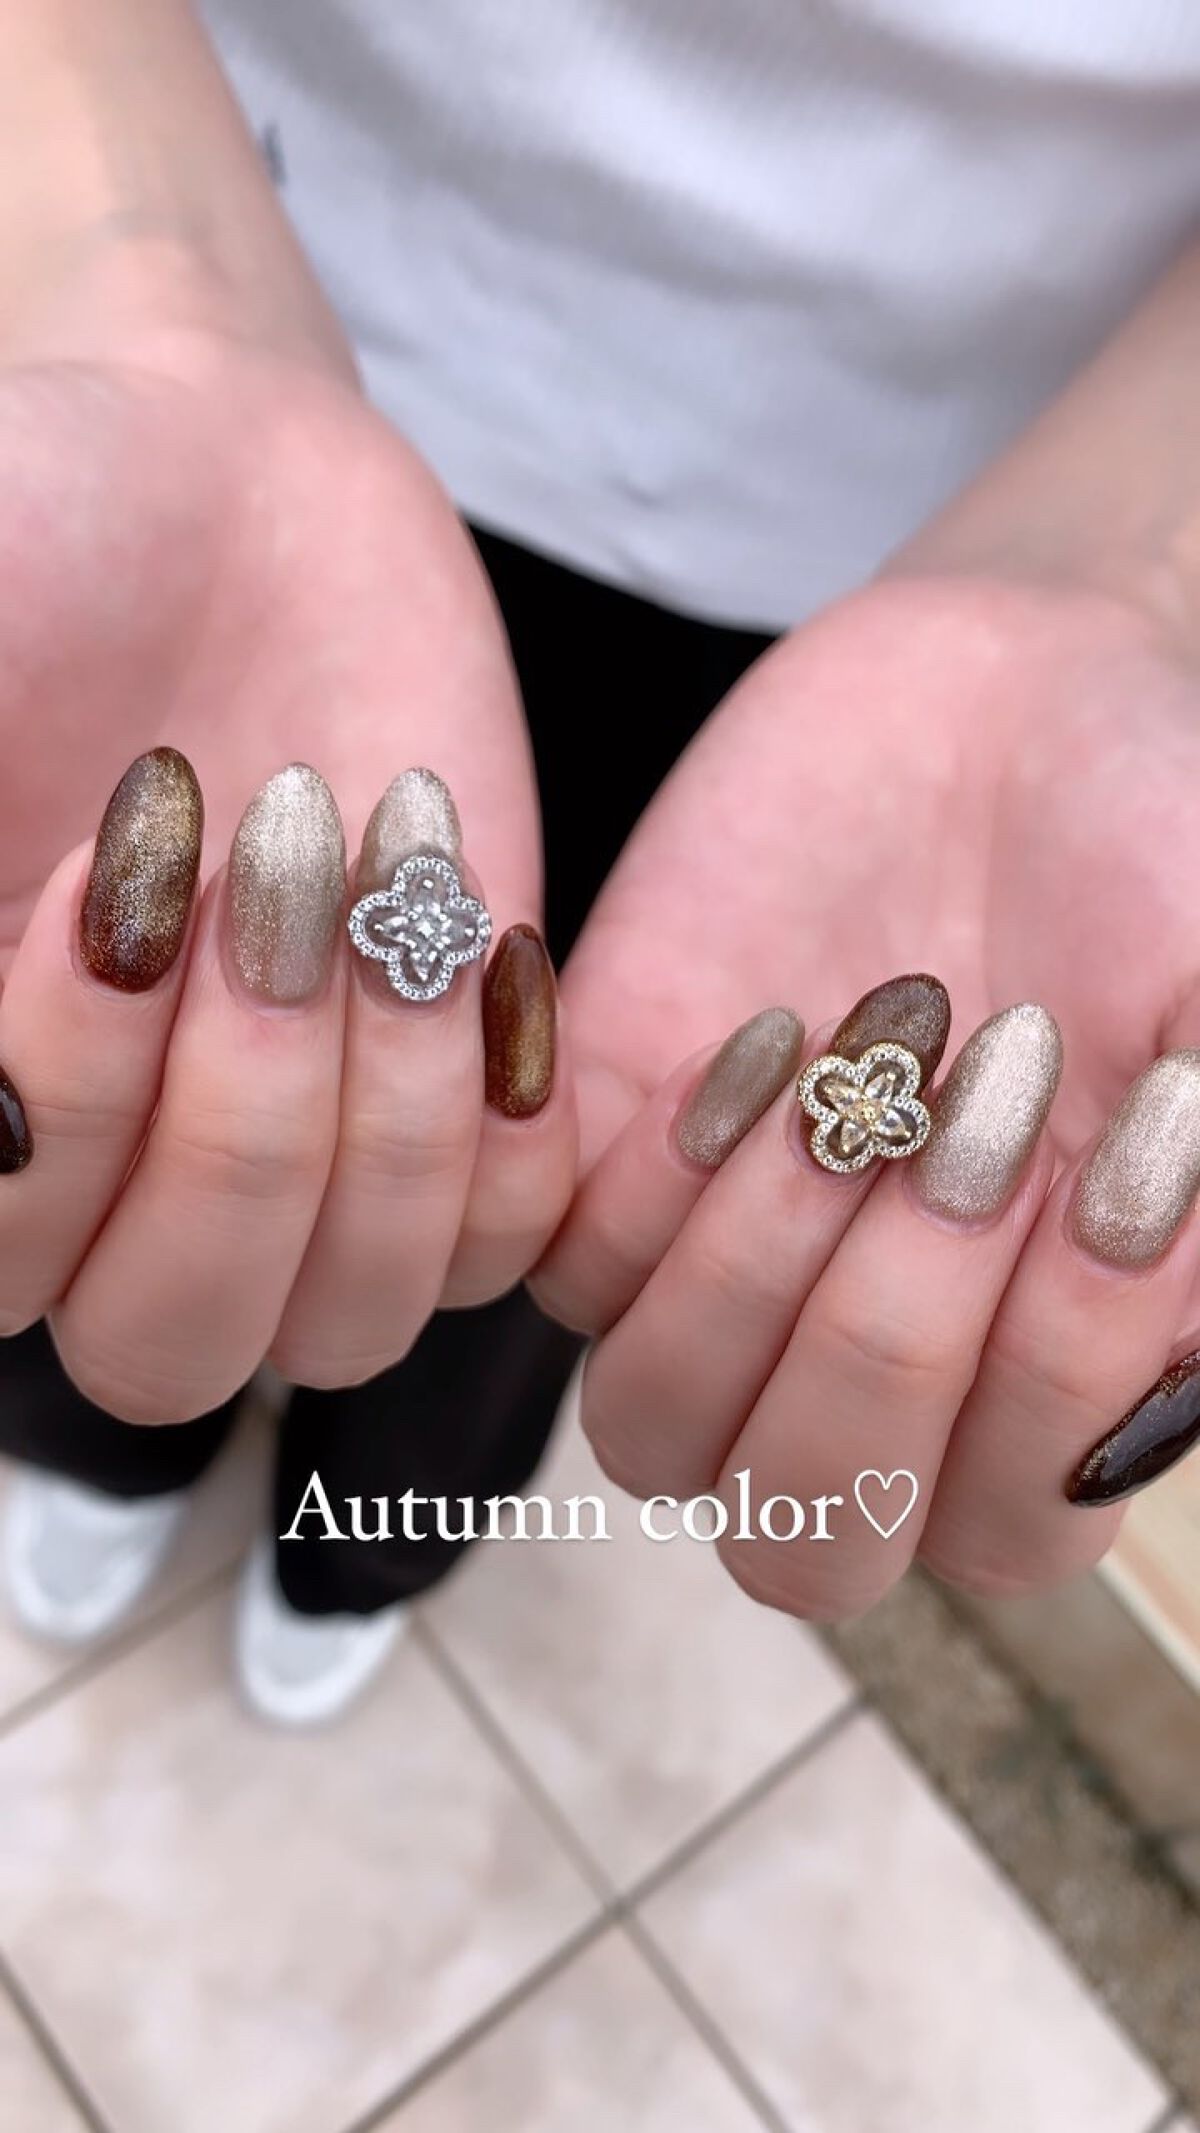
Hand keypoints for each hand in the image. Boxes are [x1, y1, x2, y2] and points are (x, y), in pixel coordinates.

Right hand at [0, 252, 573, 1418]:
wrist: (215, 480)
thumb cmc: (33, 547)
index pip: (5, 1268)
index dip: (64, 1098)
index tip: (107, 872)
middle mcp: (117, 1184)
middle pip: (168, 1345)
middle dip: (237, 1126)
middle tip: (272, 879)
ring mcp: (294, 1169)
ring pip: (347, 1317)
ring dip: (385, 1107)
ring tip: (387, 872)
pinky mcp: (445, 1117)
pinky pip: (502, 1243)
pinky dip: (507, 1111)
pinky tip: (480, 938)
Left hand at [537, 575, 1199, 1612]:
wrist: (1019, 688)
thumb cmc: (1170, 854)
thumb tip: (1158, 1388)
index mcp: (1041, 1370)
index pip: (1002, 1525)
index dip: (1051, 1376)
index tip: (1125, 1149)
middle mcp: (876, 1350)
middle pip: (804, 1530)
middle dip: (883, 1343)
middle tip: (977, 1115)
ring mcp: (732, 1265)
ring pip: (652, 1429)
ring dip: (751, 1266)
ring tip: (855, 1070)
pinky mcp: (612, 1153)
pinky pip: (556, 1266)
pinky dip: (650, 1172)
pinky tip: (761, 1027)